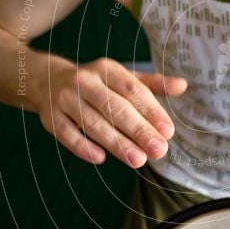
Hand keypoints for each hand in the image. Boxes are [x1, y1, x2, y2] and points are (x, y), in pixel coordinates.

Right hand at [37, 56, 186, 166]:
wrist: (46, 80)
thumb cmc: (96, 83)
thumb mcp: (122, 77)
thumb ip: (152, 85)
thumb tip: (183, 86)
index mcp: (106, 69)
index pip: (132, 90)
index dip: (151, 111)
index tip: (168, 131)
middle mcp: (84, 81)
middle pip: (114, 108)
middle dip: (139, 131)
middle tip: (159, 150)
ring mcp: (65, 99)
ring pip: (93, 123)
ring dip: (116, 143)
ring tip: (138, 160)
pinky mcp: (49, 117)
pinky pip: (67, 134)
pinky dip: (83, 146)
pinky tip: (101, 158)